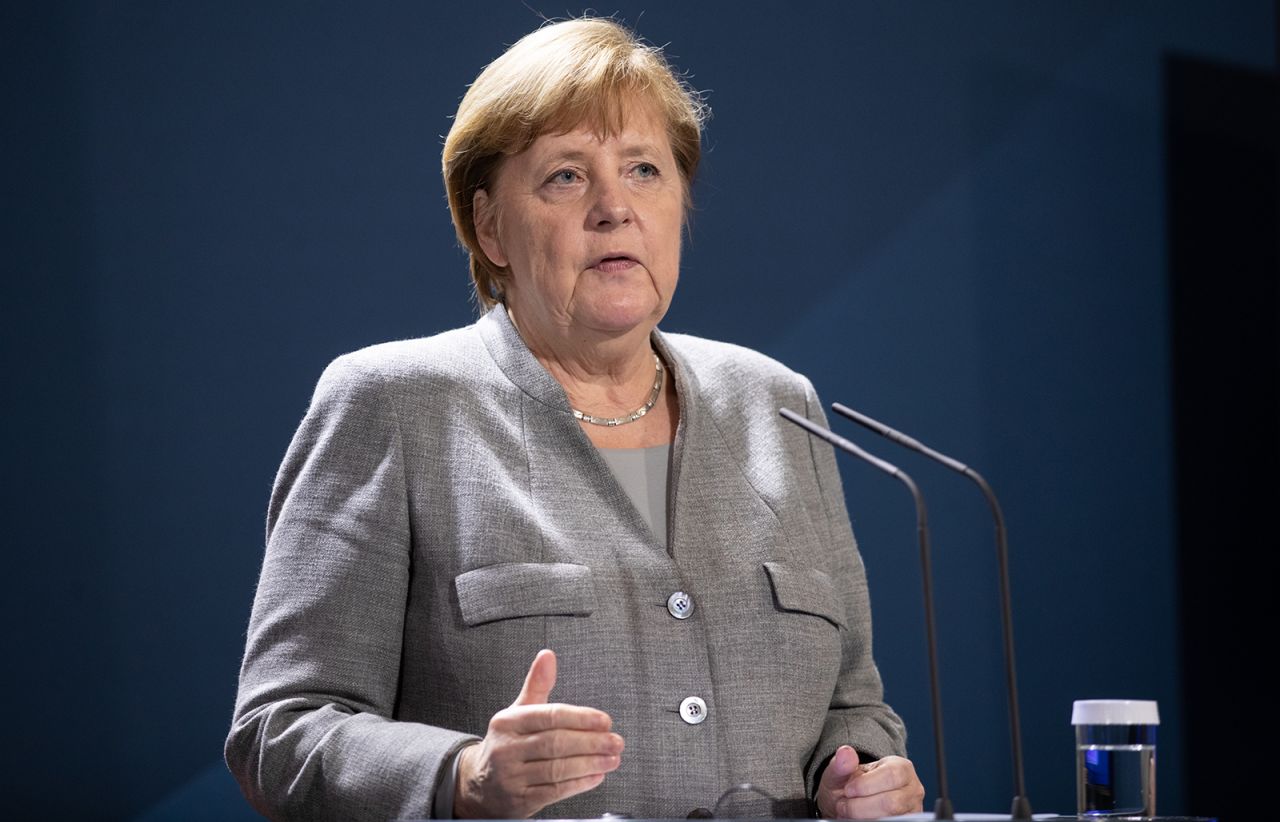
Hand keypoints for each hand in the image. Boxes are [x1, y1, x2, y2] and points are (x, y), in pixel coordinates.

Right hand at [454, 649, 623, 817]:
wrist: (479, 785)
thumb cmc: (507, 744)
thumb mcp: (517, 712)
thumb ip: (537, 685)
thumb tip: (547, 655)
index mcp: (507, 722)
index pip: (549, 716)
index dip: (581, 718)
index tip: (605, 721)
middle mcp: (506, 749)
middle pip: (556, 743)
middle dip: (591, 743)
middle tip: (616, 741)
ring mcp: (511, 777)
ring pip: (557, 769)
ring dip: (591, 764)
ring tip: (612, 758)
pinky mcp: (519, 801)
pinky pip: (554, 791)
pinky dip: (579, 784)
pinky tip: (596, 776)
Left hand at [816, 745, 924, 818]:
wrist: (852, 803)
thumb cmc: (852, 785)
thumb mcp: (843, 772)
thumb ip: (842, 764)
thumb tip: (845, 752)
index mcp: (902, 768)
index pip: (891, 775)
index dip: (865, 785)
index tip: (848, 790)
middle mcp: (913, 789)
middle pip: (892, 803)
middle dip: (861, 807)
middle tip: (843, 805)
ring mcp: (913, 810)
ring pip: (891, 819)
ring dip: (864, 818)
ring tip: (848, 813)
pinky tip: (858, 819)